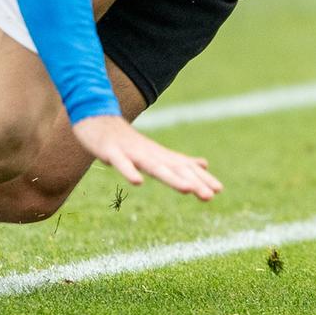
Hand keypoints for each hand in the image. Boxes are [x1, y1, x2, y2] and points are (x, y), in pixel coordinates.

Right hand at [73, 114, 222, 199]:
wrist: (96, 118)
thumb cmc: (126, 140)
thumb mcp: (155, 152)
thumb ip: (178, 161)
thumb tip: (204, 165)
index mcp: (159, 156)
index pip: (184, 169)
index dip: (200, 179)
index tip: (219, 190)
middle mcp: (149, 154)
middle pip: (174, 170)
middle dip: (193, 183)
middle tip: (211, 196)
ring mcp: (131, 153)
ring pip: (153, 167)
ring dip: (171, 178)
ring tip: (187, 189)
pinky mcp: (111, 152)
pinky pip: (121, 163)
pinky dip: (129, 171)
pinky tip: (138, 182)